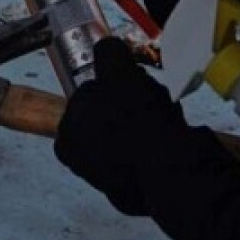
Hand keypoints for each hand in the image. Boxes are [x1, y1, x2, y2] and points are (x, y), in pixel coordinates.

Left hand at [54, 37, 184, 215]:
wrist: (174, 172)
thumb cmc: (137, 122)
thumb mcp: (118, 71)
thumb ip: (108, 53)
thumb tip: (107, 47)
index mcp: (66, 138)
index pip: (89, 96)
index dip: (115, 84)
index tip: (134, 83)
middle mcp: (82, 164)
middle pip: (110, 117)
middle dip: (132, 104)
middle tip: (152, 99)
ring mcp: (110, 180)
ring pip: (131, 135)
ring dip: (148, 123)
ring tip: (166, 118)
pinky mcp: (138, 192)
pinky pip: (148, 156)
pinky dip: (159, 146)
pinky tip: (172, 139)